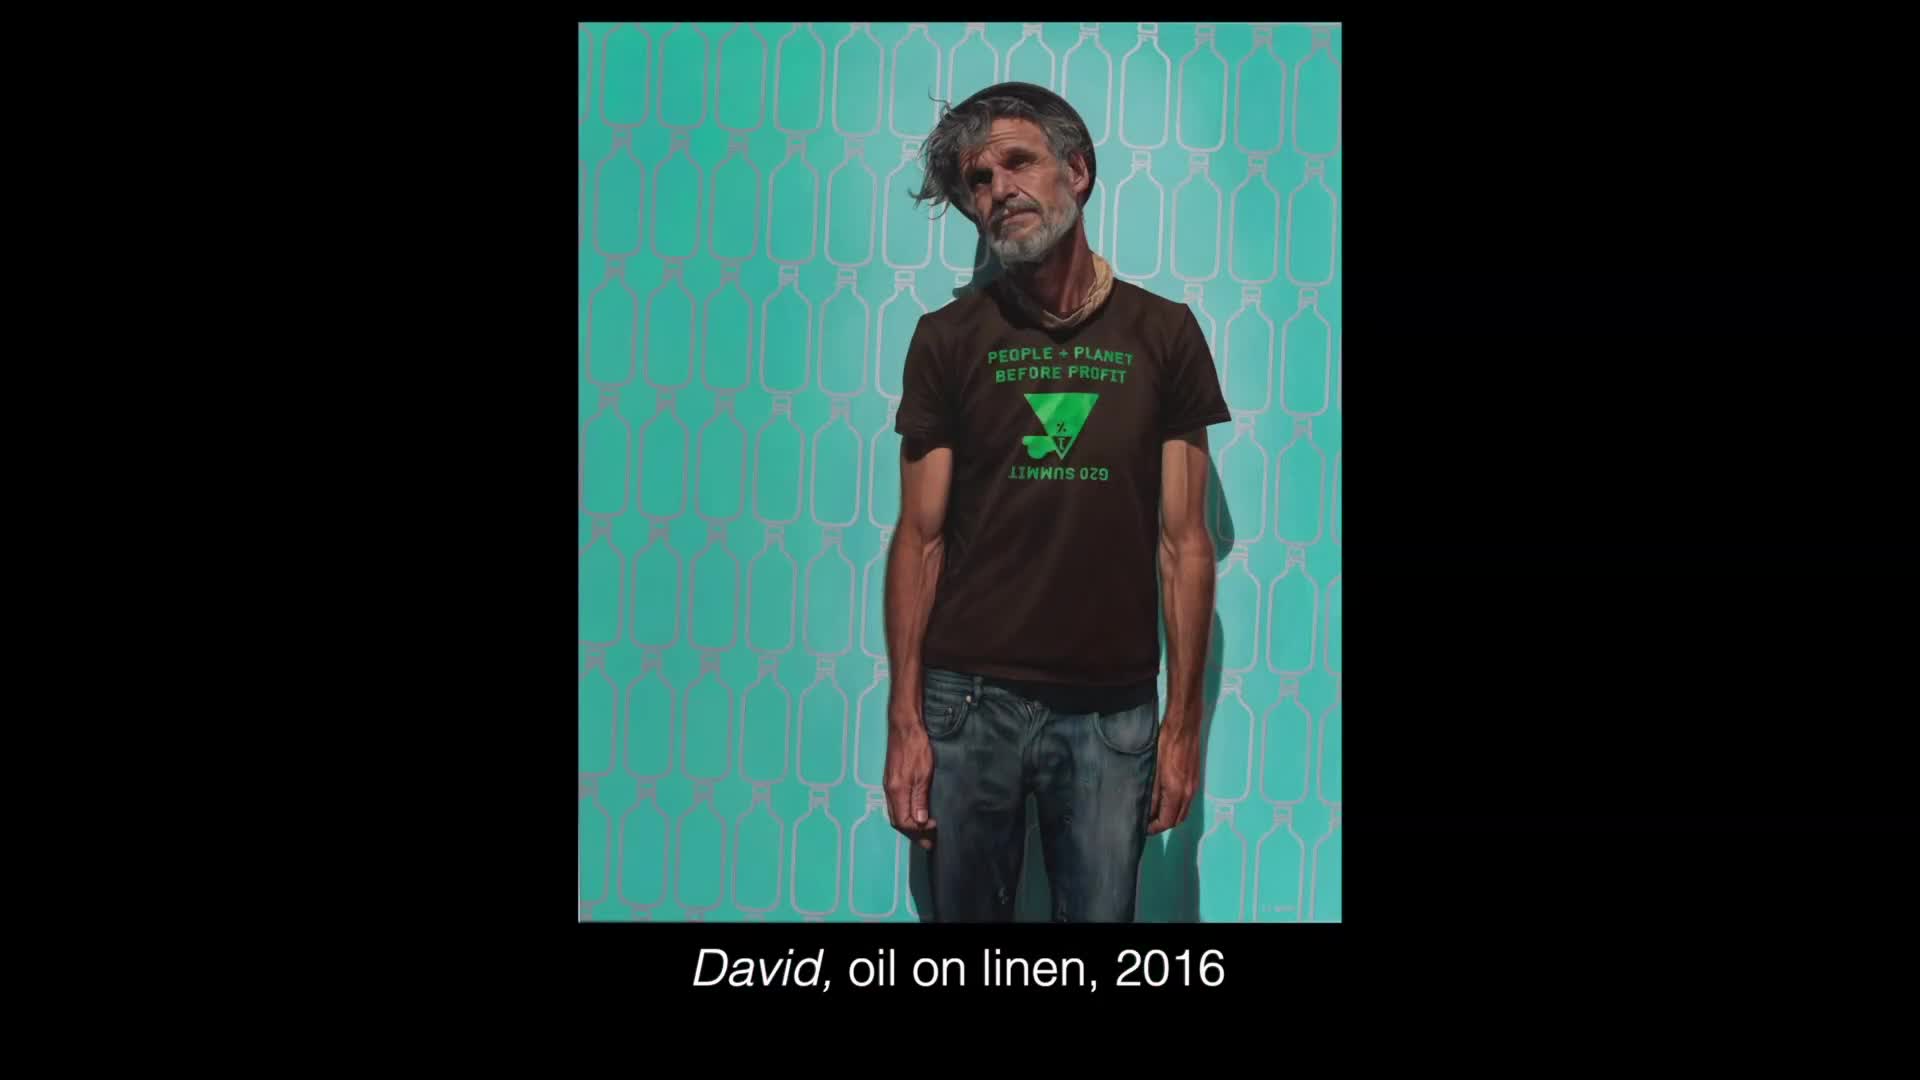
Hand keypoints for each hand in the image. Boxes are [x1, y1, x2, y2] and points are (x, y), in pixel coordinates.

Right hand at [883, 712, 937, 849]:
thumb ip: (920, 798)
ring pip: (896, 813)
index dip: (919, 831)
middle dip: (913, 834)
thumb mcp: (923, 773)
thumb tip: (919, 822)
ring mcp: (889, 785)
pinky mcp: (892, 779)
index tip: (934, 829)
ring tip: (924, 832)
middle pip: (898, 821)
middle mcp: (890, 790)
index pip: (904, 822)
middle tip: (929, 842)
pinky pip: (896, 804)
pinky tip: (916, 814)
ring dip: (909, 825)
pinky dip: (906, 814)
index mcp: (897, 791)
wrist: (905, 725)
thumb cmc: (915, 746)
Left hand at [1147, 714, 1200, 835]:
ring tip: (1154, 812)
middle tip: (1147, 822)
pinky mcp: (1195, 779)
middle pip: (1177, 820)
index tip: (1143, 828)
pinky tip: (1165, 800)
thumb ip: (1151, 793)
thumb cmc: (1165, 744)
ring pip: (1183, 811)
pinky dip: (1177, 806)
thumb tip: (1147, 812)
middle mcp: (1189, 793)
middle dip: (1162, 825)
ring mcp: (1194, 786)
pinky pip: (1187, 801)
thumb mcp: (1153, 769)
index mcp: (1177, 792)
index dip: (1154, 828)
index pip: (1167, 821)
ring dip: (1170, 816)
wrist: (1184, 726)